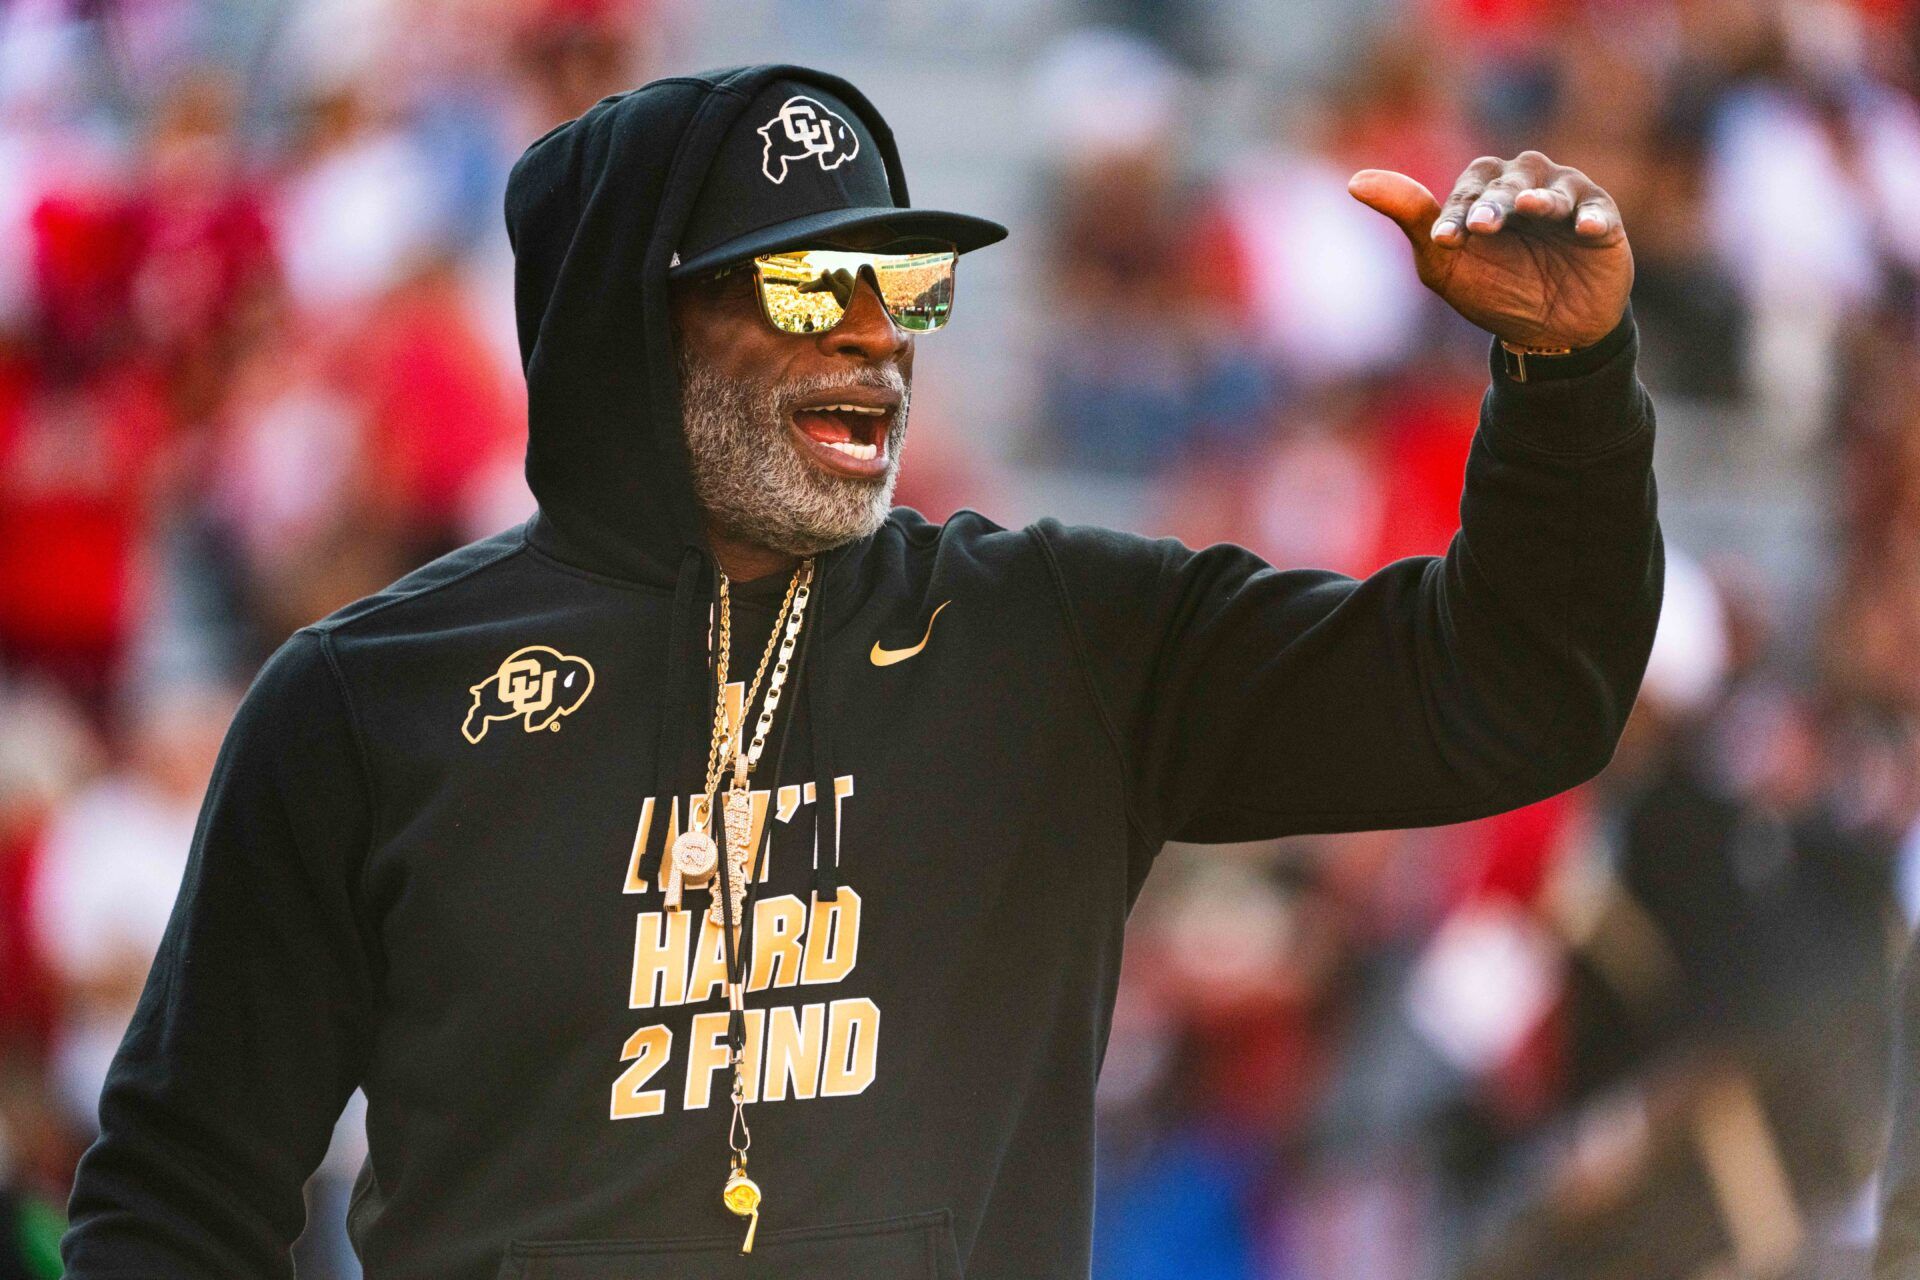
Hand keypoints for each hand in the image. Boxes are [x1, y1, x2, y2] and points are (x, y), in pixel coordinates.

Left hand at [1348, 151, 1631, 349]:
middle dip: (1496, 201)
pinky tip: (1585, 228)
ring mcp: (1568, 201)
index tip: (1445, 240)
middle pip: (1512, 180)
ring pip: (1555, 188)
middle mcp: (1527, 185)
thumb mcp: (1443, 261)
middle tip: (1482, 225)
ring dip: (1543, 198)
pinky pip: (1599, 213)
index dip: (1458, 210)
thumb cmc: (1492, 291)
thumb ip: (1409, 217)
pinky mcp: (1603, 222)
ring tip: (1531, 209)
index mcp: (1487, 190)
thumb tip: (1355, 181)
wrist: (1547, 333)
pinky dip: (1592, 217)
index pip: (1471, 186)